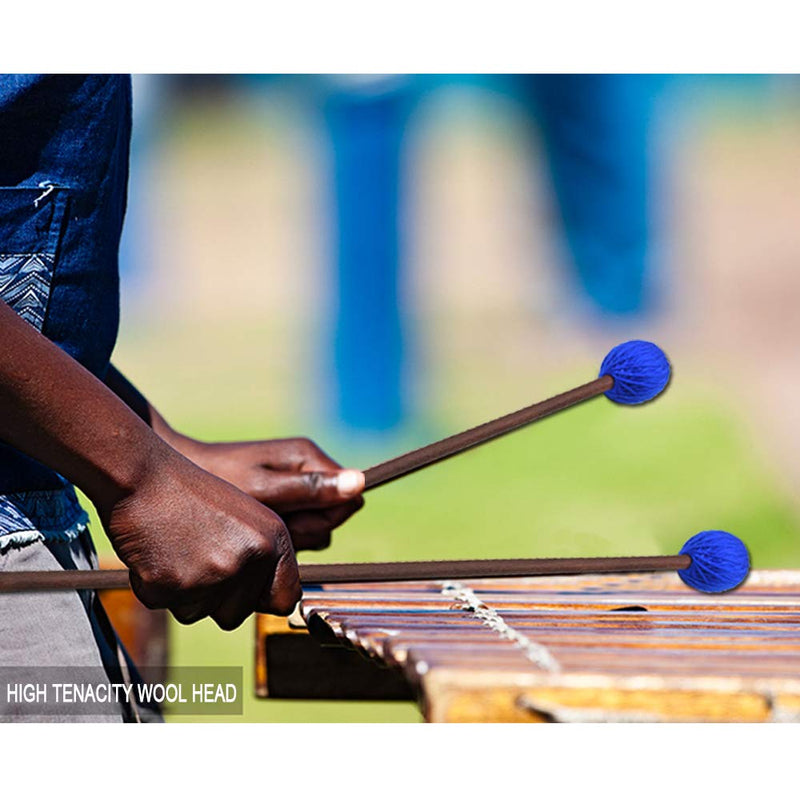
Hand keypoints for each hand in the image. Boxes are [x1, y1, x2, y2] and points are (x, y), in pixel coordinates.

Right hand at [99, 445, 301, 629]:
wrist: (143, 478)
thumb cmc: (191, 496)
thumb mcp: (246, 519)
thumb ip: (263, 559)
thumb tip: (280, 602)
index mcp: (273, 539)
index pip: (285, 599)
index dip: (262, 600)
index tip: (245, 592)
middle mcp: (249, 558)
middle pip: (237, 615)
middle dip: (215, 599)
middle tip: (197, 557)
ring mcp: (213, 574)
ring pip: (199, 614)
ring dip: (184, 593)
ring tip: (177, 550)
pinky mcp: (173, 585)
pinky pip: (164, 606)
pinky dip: (154, 587)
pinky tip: (155, 554)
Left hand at [171, 436, 364, 550]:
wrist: (176, 475)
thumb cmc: (217, 478)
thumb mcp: (264, 488)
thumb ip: (310, 489)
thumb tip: (360, 482)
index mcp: (308, 457)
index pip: (349, 499)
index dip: (324, 518)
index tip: (289, 519)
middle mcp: (308, 468)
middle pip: (333, 516)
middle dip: (303, 529)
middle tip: (267, 523)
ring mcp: (296, 485)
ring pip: (315, 527)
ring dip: (290, 535)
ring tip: (256, 526)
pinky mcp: (283, 499)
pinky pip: (296, 527)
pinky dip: (277, 535)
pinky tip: (252, 530)